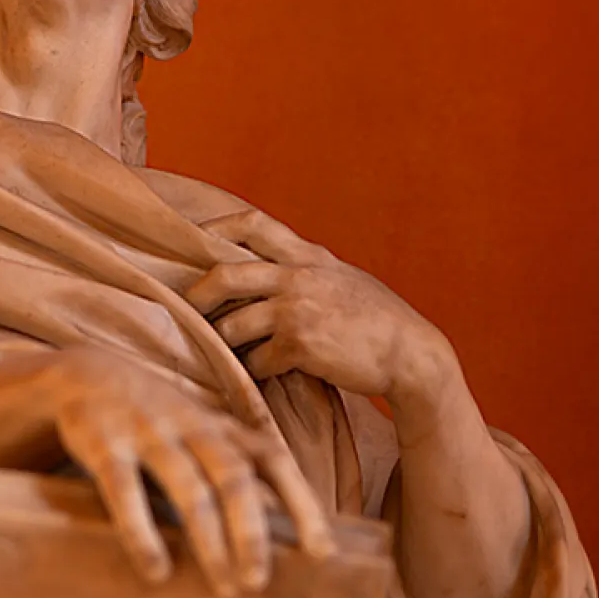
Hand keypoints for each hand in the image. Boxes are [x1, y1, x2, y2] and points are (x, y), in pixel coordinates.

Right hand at [41, 347, 335, 597]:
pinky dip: (142, 531)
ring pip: (188, 484)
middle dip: (251, 530)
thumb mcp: (200, 433)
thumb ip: (235, 469)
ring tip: (224, 585)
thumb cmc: (155, 418)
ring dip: (209, 538)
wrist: (82, 373)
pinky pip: (125, 488)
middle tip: (259, 581)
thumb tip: (283, 528)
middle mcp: (191, 425)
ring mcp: (148, 431)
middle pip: (233, 475)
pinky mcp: (104, 442)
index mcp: (220, 427)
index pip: (272, 460)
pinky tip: (157, 569)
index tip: (321, 551)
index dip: (301, 502)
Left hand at [186, 209, 458, 410]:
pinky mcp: (299, 346)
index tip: (195, 240)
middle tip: (187, 309)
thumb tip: (263, 269)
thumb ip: (303, 267)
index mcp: (307, 255)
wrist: (410, 353)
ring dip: (225, 344)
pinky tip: (266, 373)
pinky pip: (256, 361)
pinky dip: (255, 370)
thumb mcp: (340, 276)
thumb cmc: (375, 318)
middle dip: (197, 294)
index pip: (252, 224)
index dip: (216, 228)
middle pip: (225, 275)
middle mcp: (297, 276)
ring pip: (233, 325)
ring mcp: (296, 310)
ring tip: (229, 353)